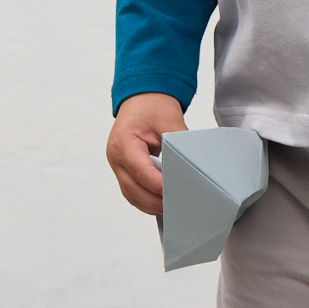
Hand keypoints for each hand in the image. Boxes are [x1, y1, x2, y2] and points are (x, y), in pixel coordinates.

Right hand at [106, 93, 187, 216]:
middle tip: (176, 205)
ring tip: (171, 208)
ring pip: (131, 194)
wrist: (142, 99)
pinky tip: (161, 202)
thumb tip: (193, 163)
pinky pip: (132, 191)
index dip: (157, 185)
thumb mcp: (169, 119)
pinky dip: (145, 199)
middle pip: (133, 189)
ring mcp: (117, 165)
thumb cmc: (152, 106)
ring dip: (149, 204)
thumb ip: (179, 143)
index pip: (140, 171)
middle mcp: (115, 156)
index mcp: (123, 142)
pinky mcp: (123, 170)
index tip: (174, 193)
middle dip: (154, 200)